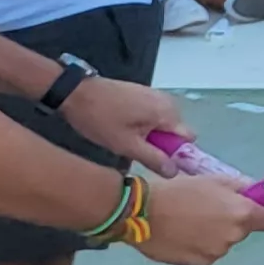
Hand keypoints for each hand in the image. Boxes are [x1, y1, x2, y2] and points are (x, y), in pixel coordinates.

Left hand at [60, 76, 188, 169]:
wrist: (75, 92)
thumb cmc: (100, 119)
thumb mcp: (125, 145)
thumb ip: (153, 158)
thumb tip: (174, 172)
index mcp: (167, 113)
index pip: (188, 138)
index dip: (176, 152)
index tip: (156, 160)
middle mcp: (167, 101)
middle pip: (175, 131)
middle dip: (160, 143)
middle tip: (134, 148)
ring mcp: (155, 94)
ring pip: (162, 123)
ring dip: (150, 134)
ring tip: (125, 137)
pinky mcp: (143, 92)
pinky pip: (152, 114)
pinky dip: (142, 123)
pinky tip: (121, 125)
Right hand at [133, 171, 263, 264]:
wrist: (143, 213)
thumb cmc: (179, 191)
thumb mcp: (213, 180)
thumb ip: (240, 187)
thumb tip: (254, 193)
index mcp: (242, 213)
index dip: (258, 214)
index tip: (247, 210)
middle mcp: (234, 235)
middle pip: (242, 231)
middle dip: (231, 223)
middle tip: (207, 212)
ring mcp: (217, 252)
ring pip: (223, 243)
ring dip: (213, 235)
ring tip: (188, 224)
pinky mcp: (199, 264)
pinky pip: (207, 254)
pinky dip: (199, 247)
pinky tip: (182, 237)